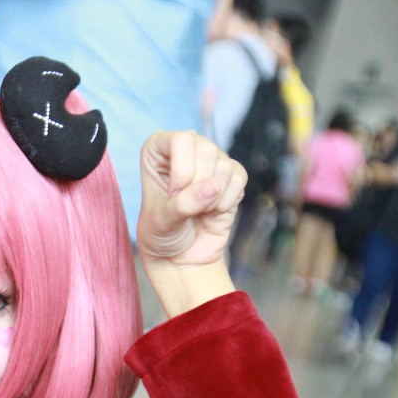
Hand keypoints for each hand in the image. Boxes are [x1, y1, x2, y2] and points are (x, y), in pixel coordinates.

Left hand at [135, 131, 246, 315]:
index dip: (181, 171)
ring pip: (223, 165)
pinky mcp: (232, 175)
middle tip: (184, 207)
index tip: (172, 196)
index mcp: (159, 150)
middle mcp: (187, 148)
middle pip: (206, 149)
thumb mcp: (162, 222)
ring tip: (197, 210)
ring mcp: (211, 160)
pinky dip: (226, 201)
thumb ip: (182, 205)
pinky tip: (213, 211)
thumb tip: (211, 187)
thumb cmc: (161, 235)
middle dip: (196, 186)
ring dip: (211, 198)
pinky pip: (239, 179)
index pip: (180, 140)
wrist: (181, 257)